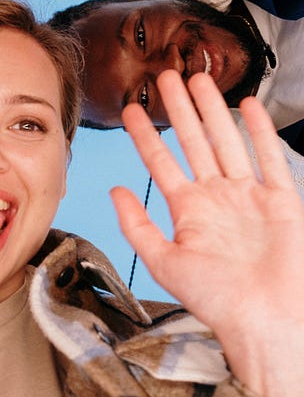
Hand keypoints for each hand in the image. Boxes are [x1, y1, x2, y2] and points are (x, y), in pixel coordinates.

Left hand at [111, 70, 303, 396]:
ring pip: (227, 141)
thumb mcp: (163, 262)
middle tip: (165, 76)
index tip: (131, 109)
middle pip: (194, 142)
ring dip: (213, 110)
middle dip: (179, 109)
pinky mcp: (281, 201)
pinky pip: (269, 158)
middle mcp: (217, 199)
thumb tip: (115, 191)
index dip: (145, 136)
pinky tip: (247, 106)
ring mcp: (248, 196)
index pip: (161, 163)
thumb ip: (137, 226)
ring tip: (199, 79)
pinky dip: (259, 131)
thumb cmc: (217, 301)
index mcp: (189, 212)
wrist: (264, 319)